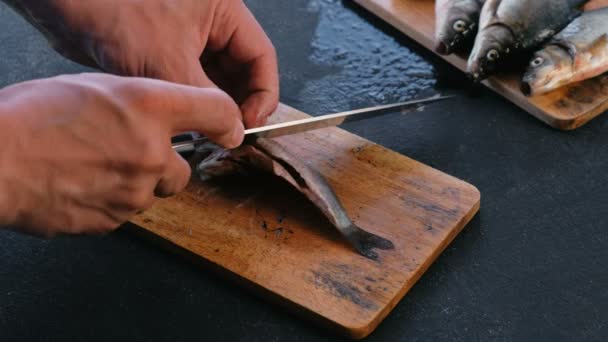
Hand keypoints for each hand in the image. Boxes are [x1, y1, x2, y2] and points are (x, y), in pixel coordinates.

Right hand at [0, 73, 243, 236]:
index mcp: (149, 109)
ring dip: (135, 184)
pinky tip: (82, 185)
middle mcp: (151, 153)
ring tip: (94, 167)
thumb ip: (140, 103)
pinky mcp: (113, 222)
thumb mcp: (95, 86)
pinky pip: (125, 213)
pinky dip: (111, 202)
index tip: (228, 131)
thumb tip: (159, 118)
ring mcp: (134, 193)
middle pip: (185, 169)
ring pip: (152, 194)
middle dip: (163, 165)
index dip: (228, 122)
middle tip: (127, 152)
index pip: (217, 112)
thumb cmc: (30, 117)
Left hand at [4, 0, 278, 127]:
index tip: (248, 124)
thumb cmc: (115, 9)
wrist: (65, 3)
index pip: (261, 57)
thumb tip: (233, 133)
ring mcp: (187, 38)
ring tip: (208, 133)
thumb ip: (208, 102)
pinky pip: (190, 83)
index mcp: (224, 12)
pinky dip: (191, 103)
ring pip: (215, 80)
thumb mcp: (171, 62)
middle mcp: (210, 23)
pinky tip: (187, 123)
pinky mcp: (165, 52)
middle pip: (242, 70)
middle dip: (237, 103)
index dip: (262, 94)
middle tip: (229, 134)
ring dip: (213, 106)